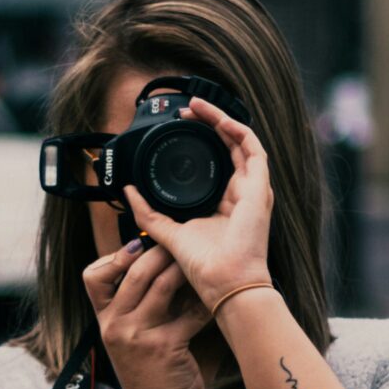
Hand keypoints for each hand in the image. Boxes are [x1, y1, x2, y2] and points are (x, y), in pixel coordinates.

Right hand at [81, 231, 209, 388]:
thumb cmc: (148, 371)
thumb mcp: (127, 336)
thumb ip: (135, 304)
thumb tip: (158, 261)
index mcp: (104, 319)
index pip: (92, 276)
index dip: (114, 256)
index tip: (137, 245)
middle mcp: (116, 325)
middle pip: (133, 272)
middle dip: (159, 251)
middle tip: (178, 242)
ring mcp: (138, 336)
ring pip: (161, 285)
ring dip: (182, 268)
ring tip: (198, 260)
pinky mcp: (165, 347)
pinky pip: (189, 313)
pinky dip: (203, 302)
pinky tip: (214, 295)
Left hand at [123, 97, 272, 310]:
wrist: (224, 281)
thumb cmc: (205, 266)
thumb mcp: (168, 231)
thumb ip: (148, 212)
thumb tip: (128, 190)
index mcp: (225, 202)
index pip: (217, 162)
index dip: (201, 140)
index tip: (180, 127)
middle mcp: (242, 192)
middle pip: (229, 147)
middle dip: (209, 124)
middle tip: (187, 110)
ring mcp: (254, 189)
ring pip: (241, 142)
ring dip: (221, 121)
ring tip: (199, 106)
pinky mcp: (259, 187)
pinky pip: (253, 149)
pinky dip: (237, 130)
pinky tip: (219, 119)